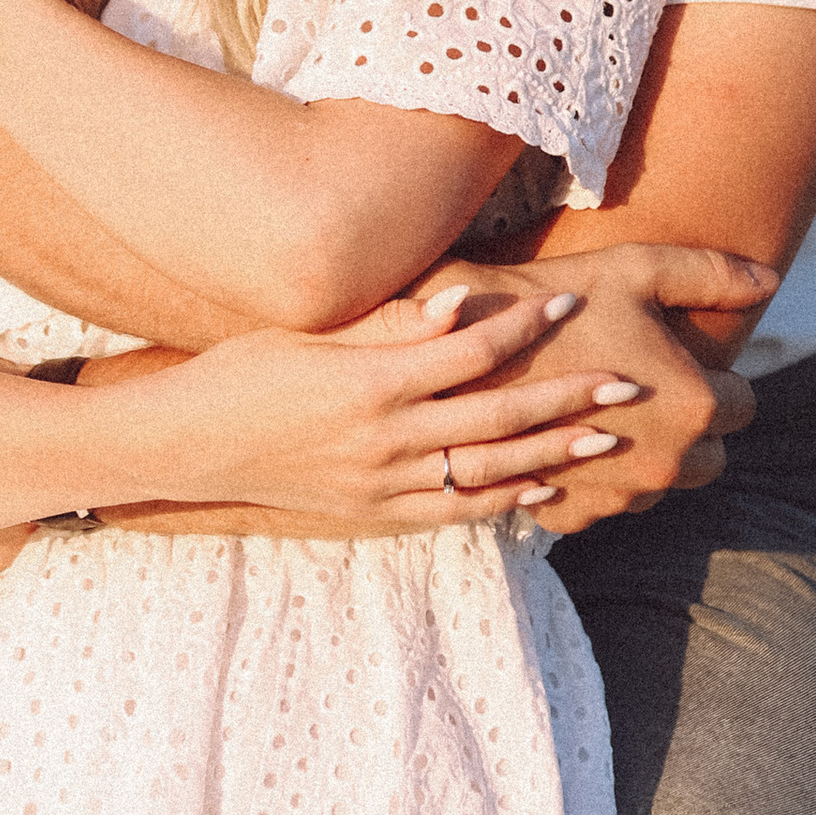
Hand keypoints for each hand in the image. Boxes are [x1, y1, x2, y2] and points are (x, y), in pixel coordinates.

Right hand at [83, 284, 650, 534]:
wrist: (187, 446)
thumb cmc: (245, 371)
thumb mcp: (311, 334)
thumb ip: (388, 325)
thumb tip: (459, 302)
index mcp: (370, 382)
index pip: (471, 352)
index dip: (526, 327)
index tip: (573, 301)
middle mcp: (384, 439)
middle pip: (498, 418)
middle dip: (569, 398)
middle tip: (628, 382)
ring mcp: (381, 483)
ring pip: (488, 472)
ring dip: (554, 456)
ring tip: (609, 439)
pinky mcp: (372, 513)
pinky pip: (453, 511)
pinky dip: (504, 503)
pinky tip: (546, 491)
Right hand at [394, 241, 771, 533]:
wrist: (467, 346)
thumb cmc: (559, 299)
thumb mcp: (638, 268)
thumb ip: (712, 275)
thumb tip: (770, 282)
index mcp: (693, 407)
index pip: (743, 405)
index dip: (715, 378)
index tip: (683, 359)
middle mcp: (664, 465)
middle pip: (710, 457)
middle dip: (689, 426)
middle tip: (648, 387)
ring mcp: (616, 496)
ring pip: (659, 484)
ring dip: (644, 455)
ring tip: (607, 409)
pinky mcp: (571, 513)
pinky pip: (606, 504)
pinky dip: (596, 479)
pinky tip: (573, 437)